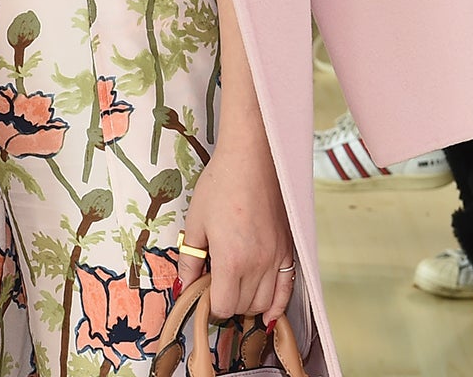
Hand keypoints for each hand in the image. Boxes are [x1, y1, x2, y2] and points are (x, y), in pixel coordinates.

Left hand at [177, 135, 297, 325]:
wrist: (252, 160)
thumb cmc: (220, 186)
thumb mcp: (195, 223)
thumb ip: (190, 260)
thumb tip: (184, 285)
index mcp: (231, 260)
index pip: (223, 306)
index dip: (210, 305)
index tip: (203, 295)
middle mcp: (258, 265)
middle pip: (243, 306)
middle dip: (227, 303)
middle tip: (215, 287)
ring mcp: (276, 258)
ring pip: (265, 302)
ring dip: (248, 304)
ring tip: (234, 290)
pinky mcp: (288, 249)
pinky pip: (287, 288)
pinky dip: (278, 305)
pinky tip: (268, 312)